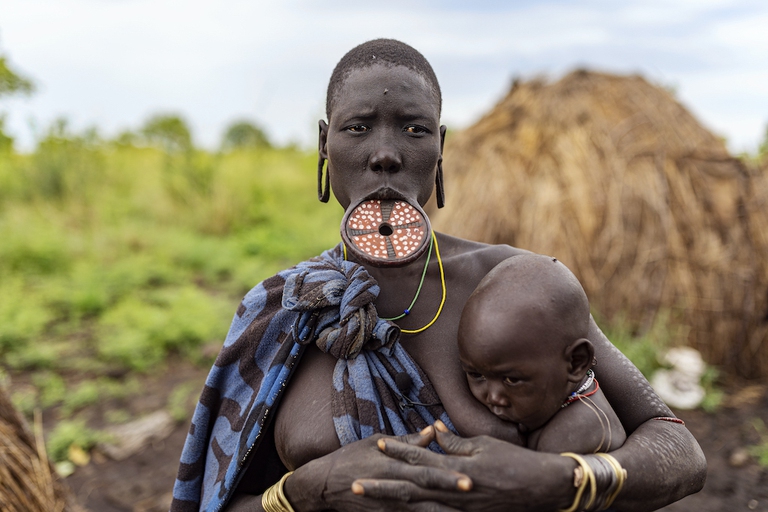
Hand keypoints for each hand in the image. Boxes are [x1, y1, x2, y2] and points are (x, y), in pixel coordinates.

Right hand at [285, 427, 471, 511]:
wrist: (323, 485)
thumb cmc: (351, 458)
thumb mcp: (376, 443)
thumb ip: (407, 441)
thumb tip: (433, 431)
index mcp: (394, 465)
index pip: (427, 470)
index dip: (448, 475)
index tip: (471, 477)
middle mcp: (394, 486)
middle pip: (428, 492)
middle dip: (451, 495)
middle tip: (474, 494)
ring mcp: (389, 505)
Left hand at [352, 421, 574, 511]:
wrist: (541, 488)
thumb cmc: (514, 462)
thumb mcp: (483, 445)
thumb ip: (454, 442)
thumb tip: (431, 429)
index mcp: (456, 469)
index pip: (420, 459)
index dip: (398, 450)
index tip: (378, 442)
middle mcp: (452, 492)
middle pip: (409, 489)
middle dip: (380, 487)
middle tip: (354, 485)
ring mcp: (457, 509)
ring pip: (417, 507)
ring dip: (390, 504)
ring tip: (369, 500)